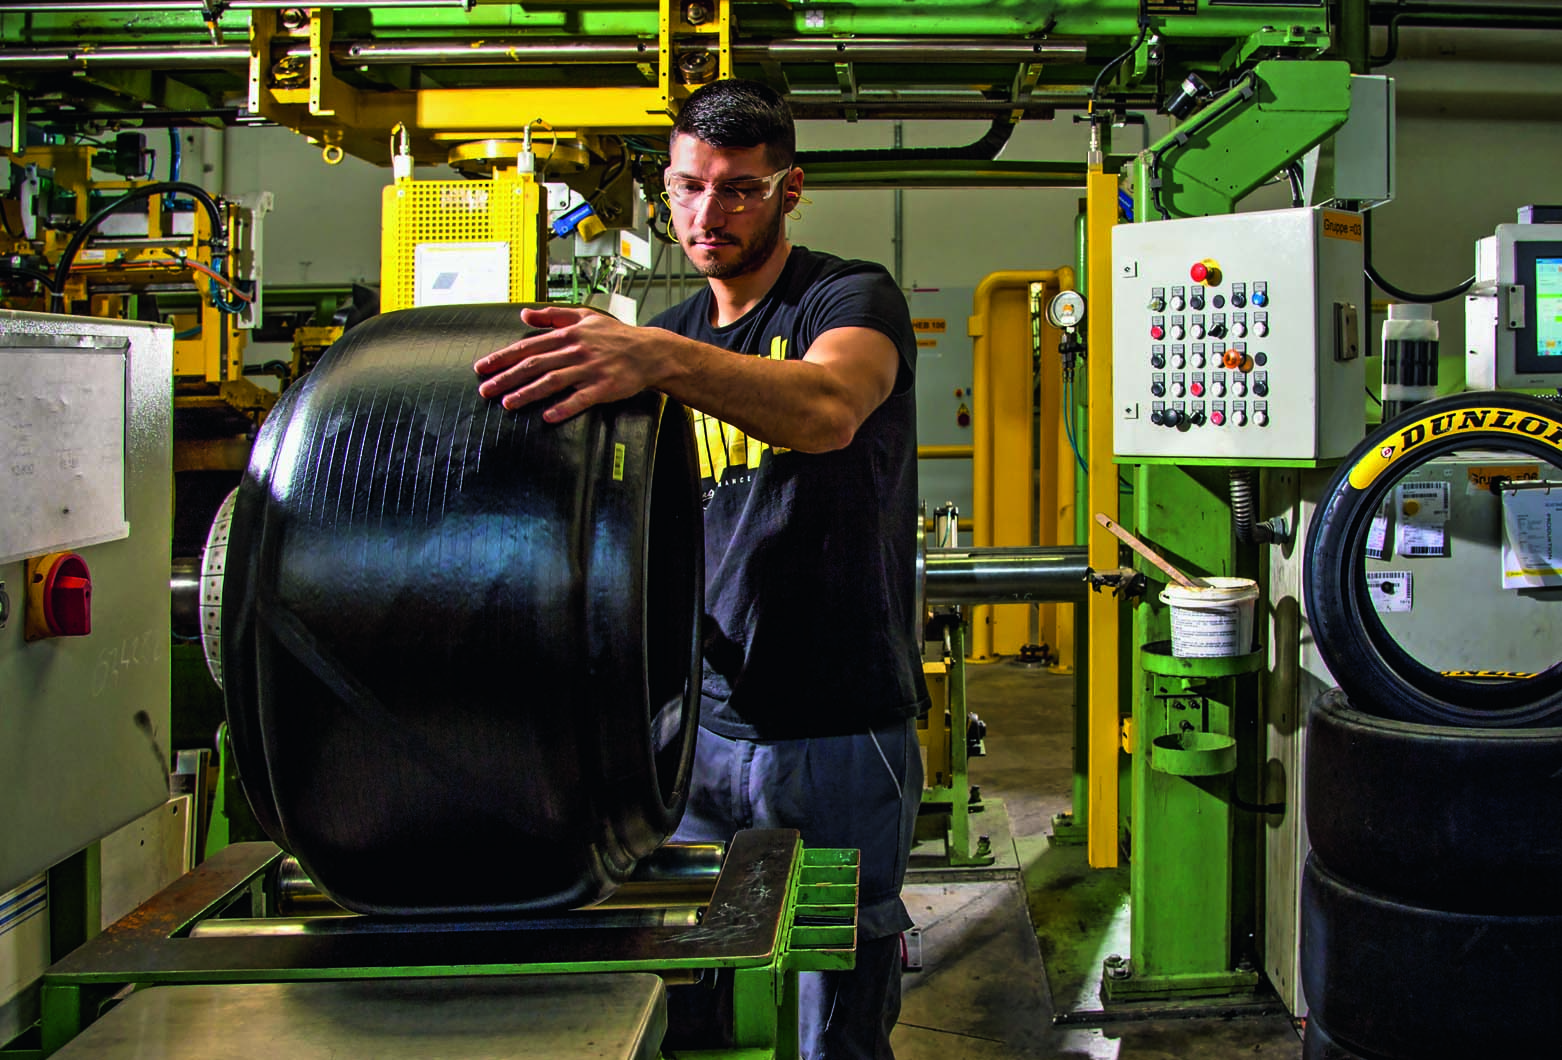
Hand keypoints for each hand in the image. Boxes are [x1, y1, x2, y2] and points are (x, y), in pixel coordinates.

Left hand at [474, 305, 667, 421]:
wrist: (650, 351)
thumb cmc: (616, 336)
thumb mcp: (585, 317)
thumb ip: (553, 316)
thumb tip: (524, 315)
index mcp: (568, 334)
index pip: (528, 346)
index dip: (503, 357)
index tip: (482, 367)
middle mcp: (576, 350)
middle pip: (535, 364)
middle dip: (507, 377)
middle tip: (485, 390)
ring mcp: (590, 369)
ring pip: (553, 381)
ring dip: (528, 393)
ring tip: (507, 403)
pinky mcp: (604, 387)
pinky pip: (581, 399)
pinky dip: (564, 408)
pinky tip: (548, 417)